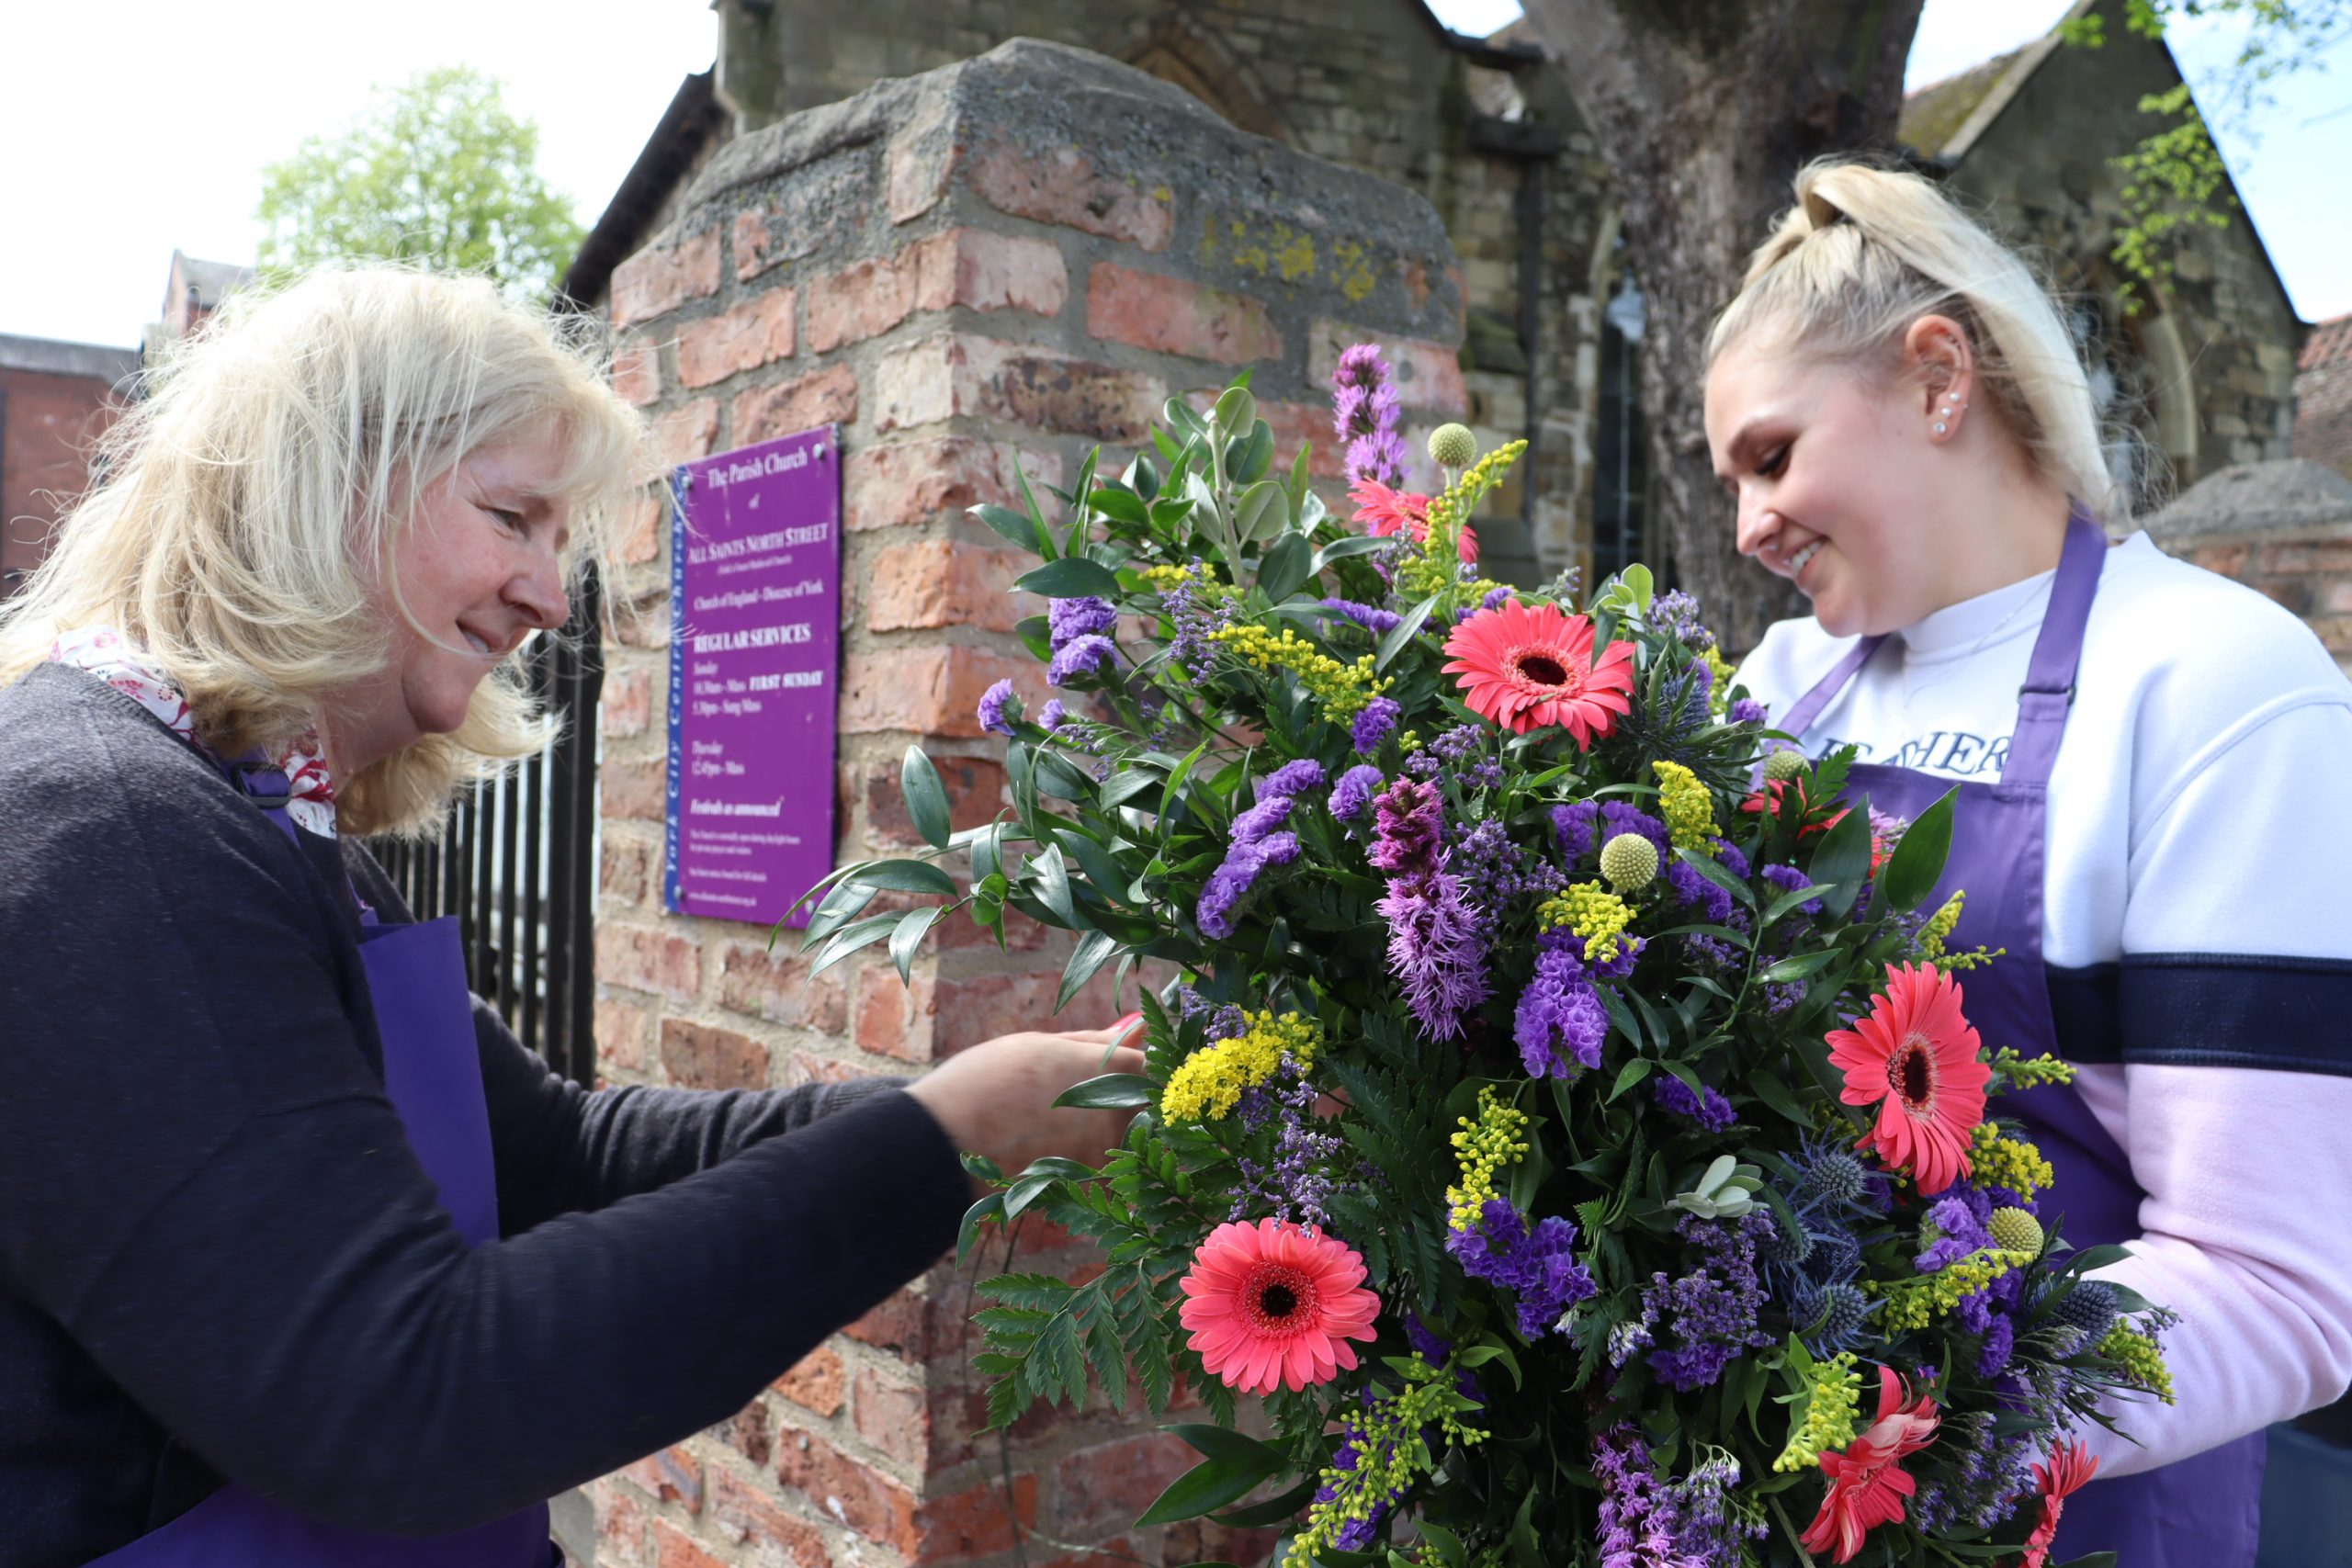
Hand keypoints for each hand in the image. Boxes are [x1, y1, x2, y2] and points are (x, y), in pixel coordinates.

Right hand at [906, 1022, 1146, 1183]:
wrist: (943, 1144)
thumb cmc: (988, 1080)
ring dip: (1092, 1131)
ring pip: (1117, 1137)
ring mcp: (1106, 1154)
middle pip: (1138, 1104)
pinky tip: (1039, 1150)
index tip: (1092, 1071)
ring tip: (1041, 1125)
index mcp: (1114, 1069)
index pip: (1146, 1066)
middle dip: (1109, 1100)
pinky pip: (1096, 1167)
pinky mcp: (1086, 1186)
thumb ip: (1097, 1042)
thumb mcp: (1043, 1046)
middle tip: (1056, 1100)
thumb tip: (1140, 1027)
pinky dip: (1076, 1159)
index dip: (1120, 1067)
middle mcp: (1121, 1114)